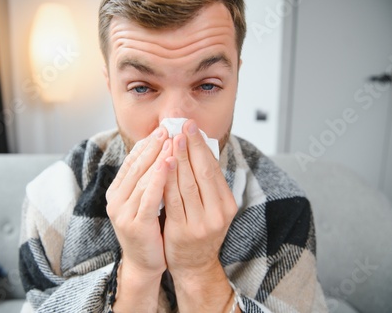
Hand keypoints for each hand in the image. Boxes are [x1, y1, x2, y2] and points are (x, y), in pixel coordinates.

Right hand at [106, 127, 172, 311]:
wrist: (145, 262)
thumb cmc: (149, 228)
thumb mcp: (144, 200)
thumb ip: (148, 179)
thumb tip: (162, 151)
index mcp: (116, 192)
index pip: (131, 162)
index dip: (145, 144)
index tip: (161, 129)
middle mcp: (115, 200)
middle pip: (136, 166)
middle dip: (152, 146)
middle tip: (167, 128)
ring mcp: (123, 212)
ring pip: (143, 178)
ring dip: (158, 157)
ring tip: (171, 140)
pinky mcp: (136, 223)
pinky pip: (149, 196)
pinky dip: (159, 178)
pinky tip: (169, 163)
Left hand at [163, 120, 237, 310]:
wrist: (194, 265)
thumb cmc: (200, 230)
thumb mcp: (211, 208)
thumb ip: (206, 184)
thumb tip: (198, 149)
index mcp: (227, 205)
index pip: (213, 169)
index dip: (202, 147)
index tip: (193, 128)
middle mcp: (218, 214)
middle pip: (203, 173)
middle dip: (192, 147)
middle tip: (183, 126)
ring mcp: (201, 223)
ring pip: (187, 184)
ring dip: (179, 158)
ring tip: (172, 139)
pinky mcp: (182, 230)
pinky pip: (173, 199)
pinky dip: (168, 180)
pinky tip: (163, 163)